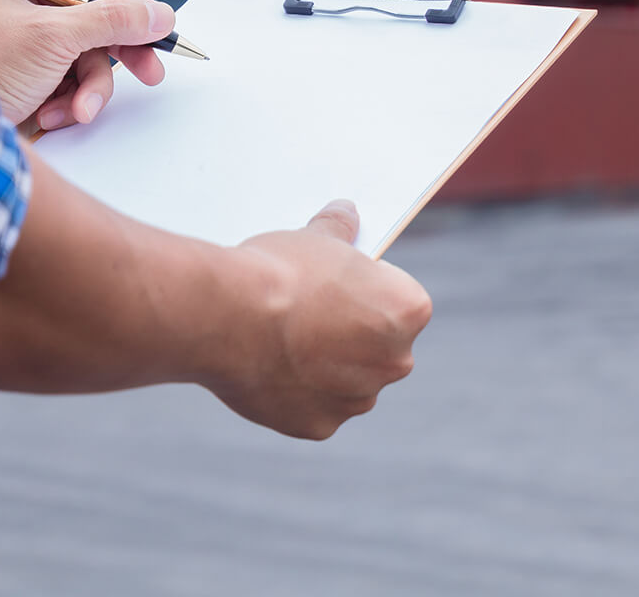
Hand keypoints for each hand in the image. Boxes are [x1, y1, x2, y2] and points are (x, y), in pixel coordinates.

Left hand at [0, 0, 175, 133]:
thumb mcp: (52, 37)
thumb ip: (111, 20)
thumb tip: (158, 13)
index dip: (131, 9)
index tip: (163, 30)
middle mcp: (22, 12)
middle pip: (92, 29)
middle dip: (113, 61)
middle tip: (150, 75)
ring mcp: (23, 50)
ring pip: (83, 65)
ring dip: (86, 93)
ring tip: (73, 111)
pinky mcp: (24, 82)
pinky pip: (65, 88)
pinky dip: (66, 105)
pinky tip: (50, 116)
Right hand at [202, 200, 432, 439]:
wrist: (230, 316)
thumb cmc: (281, 271)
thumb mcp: (316, 236)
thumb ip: (339, 229)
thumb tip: (346, 213)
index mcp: (408, 310)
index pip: (400, 300)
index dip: (367, 289)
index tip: (338, 284)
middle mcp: (395, 361)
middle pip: (380, 345)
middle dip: (352, 333)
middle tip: (311, 312)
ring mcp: (357, 399)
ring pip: (348, 381)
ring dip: (327, 368)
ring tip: (285, 341)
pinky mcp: (319, 426)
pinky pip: (316, 408)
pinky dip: (298, 395)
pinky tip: (271, 369)